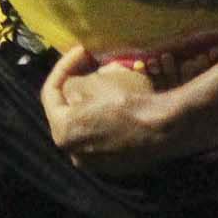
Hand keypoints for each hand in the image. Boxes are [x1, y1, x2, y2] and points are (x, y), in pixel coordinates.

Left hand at [41, 42, 217, 177]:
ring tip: (108, 87)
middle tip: (92, 68)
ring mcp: (98, 165)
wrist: (167, 128)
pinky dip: (110, 122)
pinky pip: (108, 139)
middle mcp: (76, 154)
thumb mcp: (94, 82)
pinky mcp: (120, 167)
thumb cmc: (127, 102)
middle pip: (69, 113)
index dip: (64, 65)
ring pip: (89, 128)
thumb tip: (72, 87)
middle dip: (77, 88)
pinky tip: (124, 108)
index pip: (51, 92)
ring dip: (94, 106)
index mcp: (63, 132)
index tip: (82, 50)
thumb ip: (72, 83)